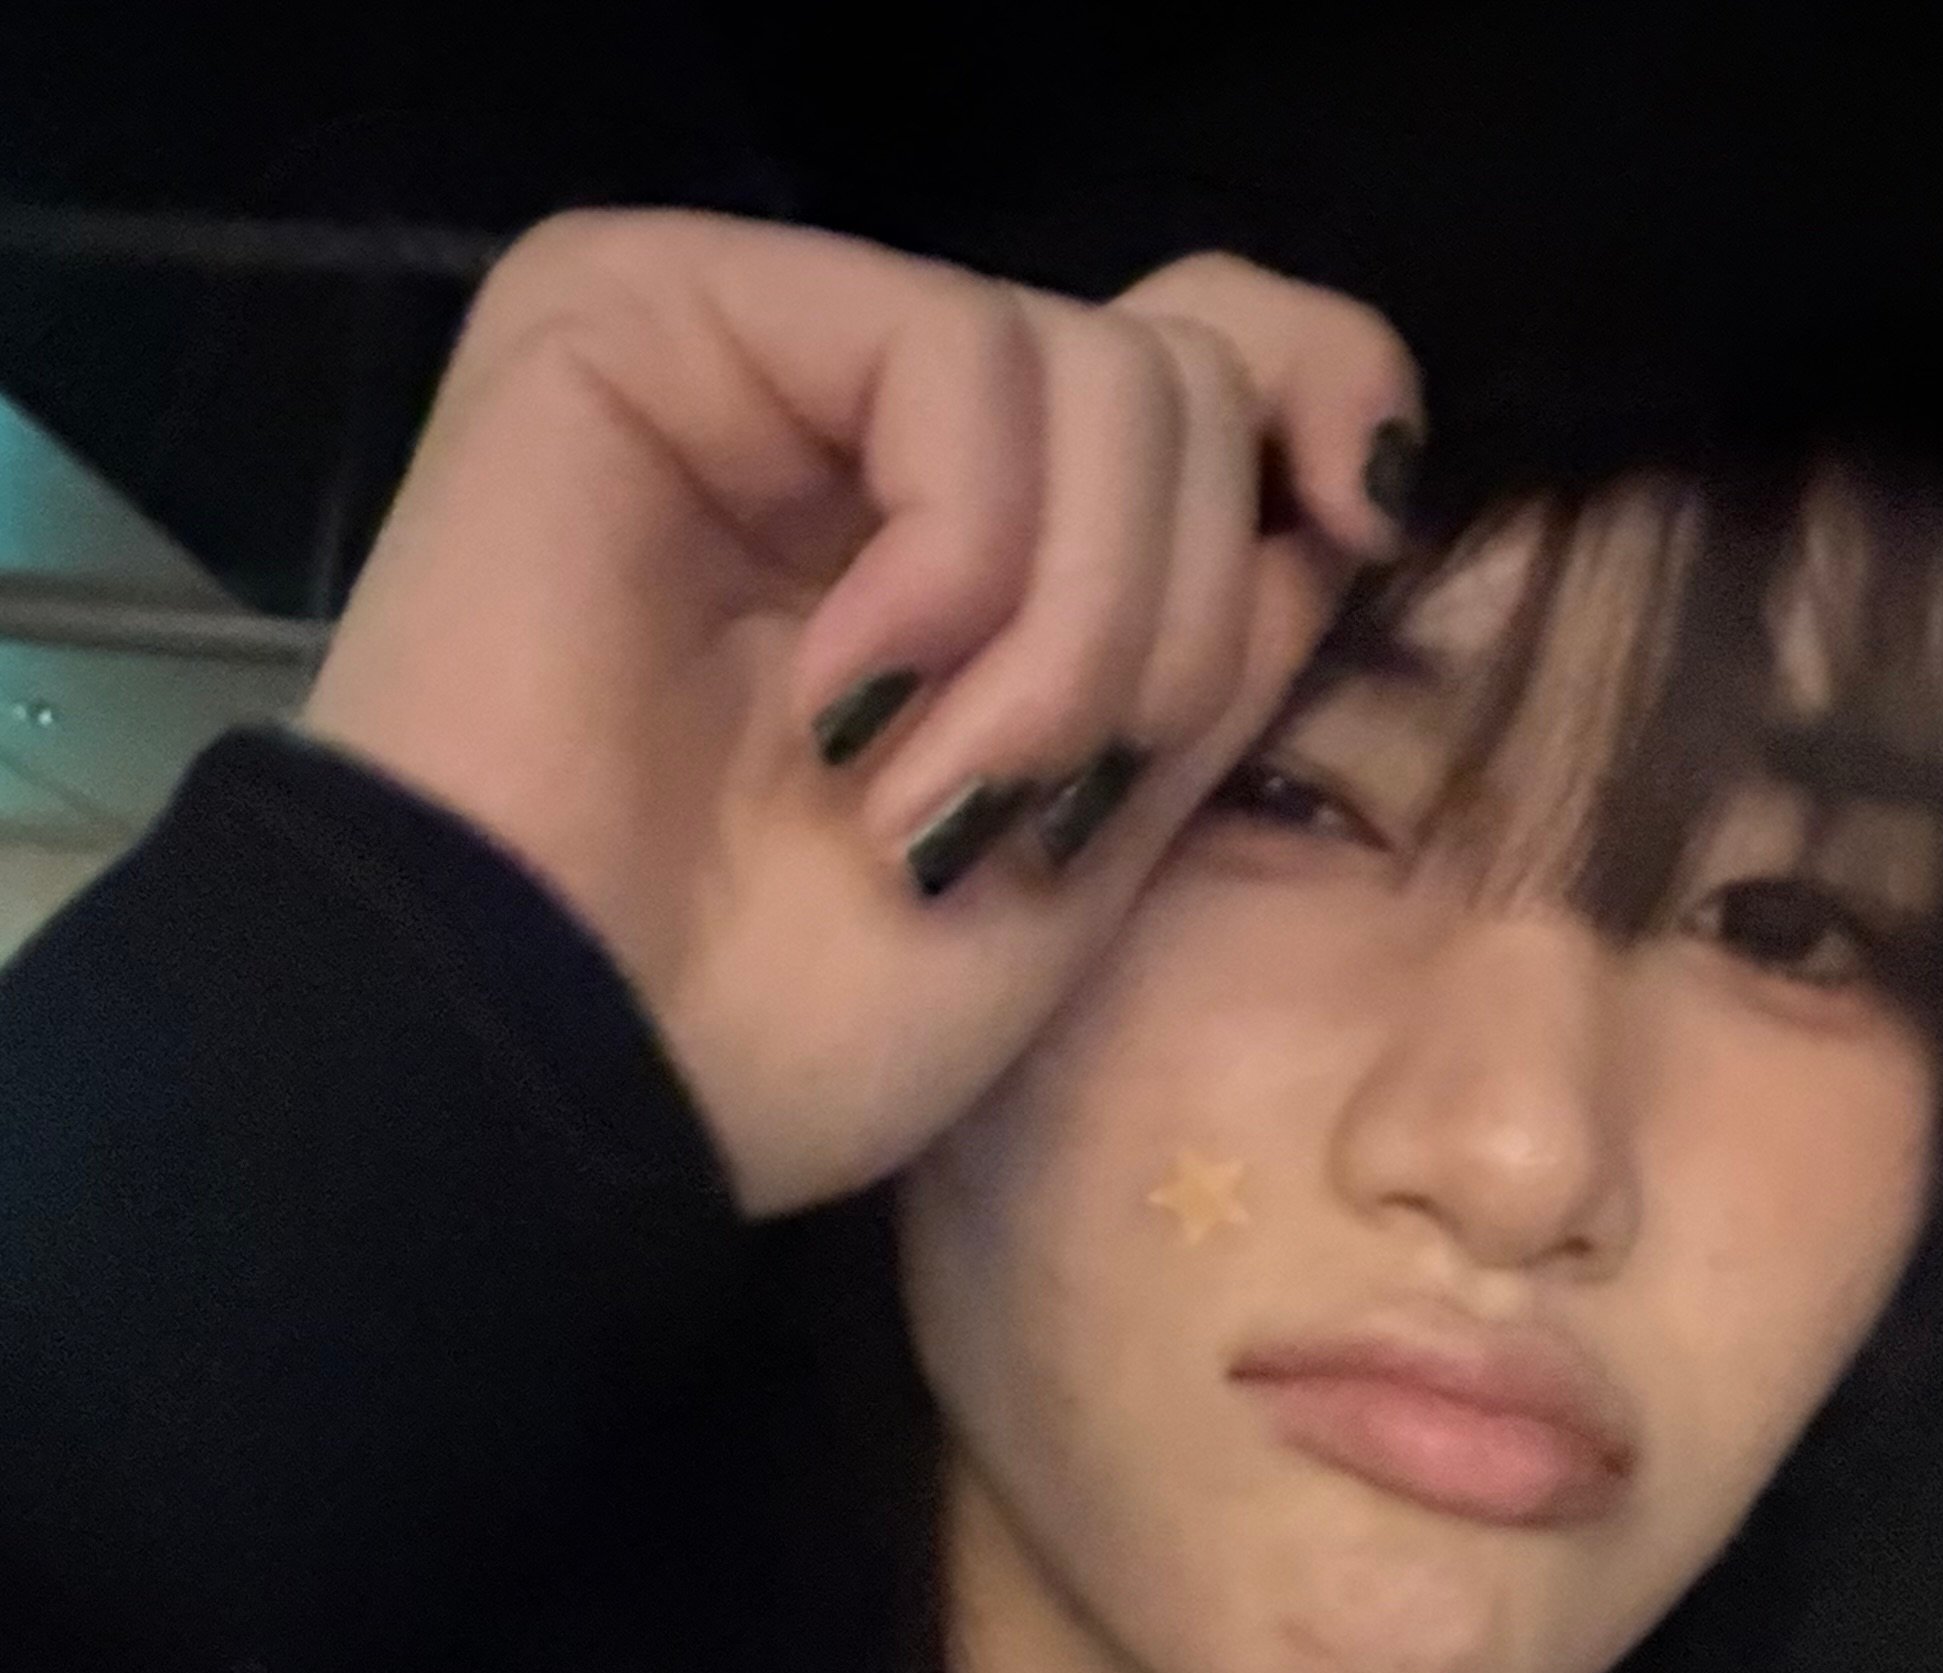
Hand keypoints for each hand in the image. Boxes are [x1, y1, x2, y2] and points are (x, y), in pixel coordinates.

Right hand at [297, 210, 1424, 1217]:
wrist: (568, 1081)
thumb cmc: (794, 1023)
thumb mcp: (1080, 844)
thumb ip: (1212, 650)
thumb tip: (1338, 484)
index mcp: (967, 535)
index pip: (1201, 370)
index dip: (1317, 411)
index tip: (1361, 522)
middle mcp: (865, 421)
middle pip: (1175, 382)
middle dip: (1165, 633)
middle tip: (1024, 816)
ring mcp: (758, 353)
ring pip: (1096, 370)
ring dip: (1065, 638)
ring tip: (923, 805)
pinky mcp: (643, 309)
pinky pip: (953, 356)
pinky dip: (960, 564)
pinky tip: (845, 705)